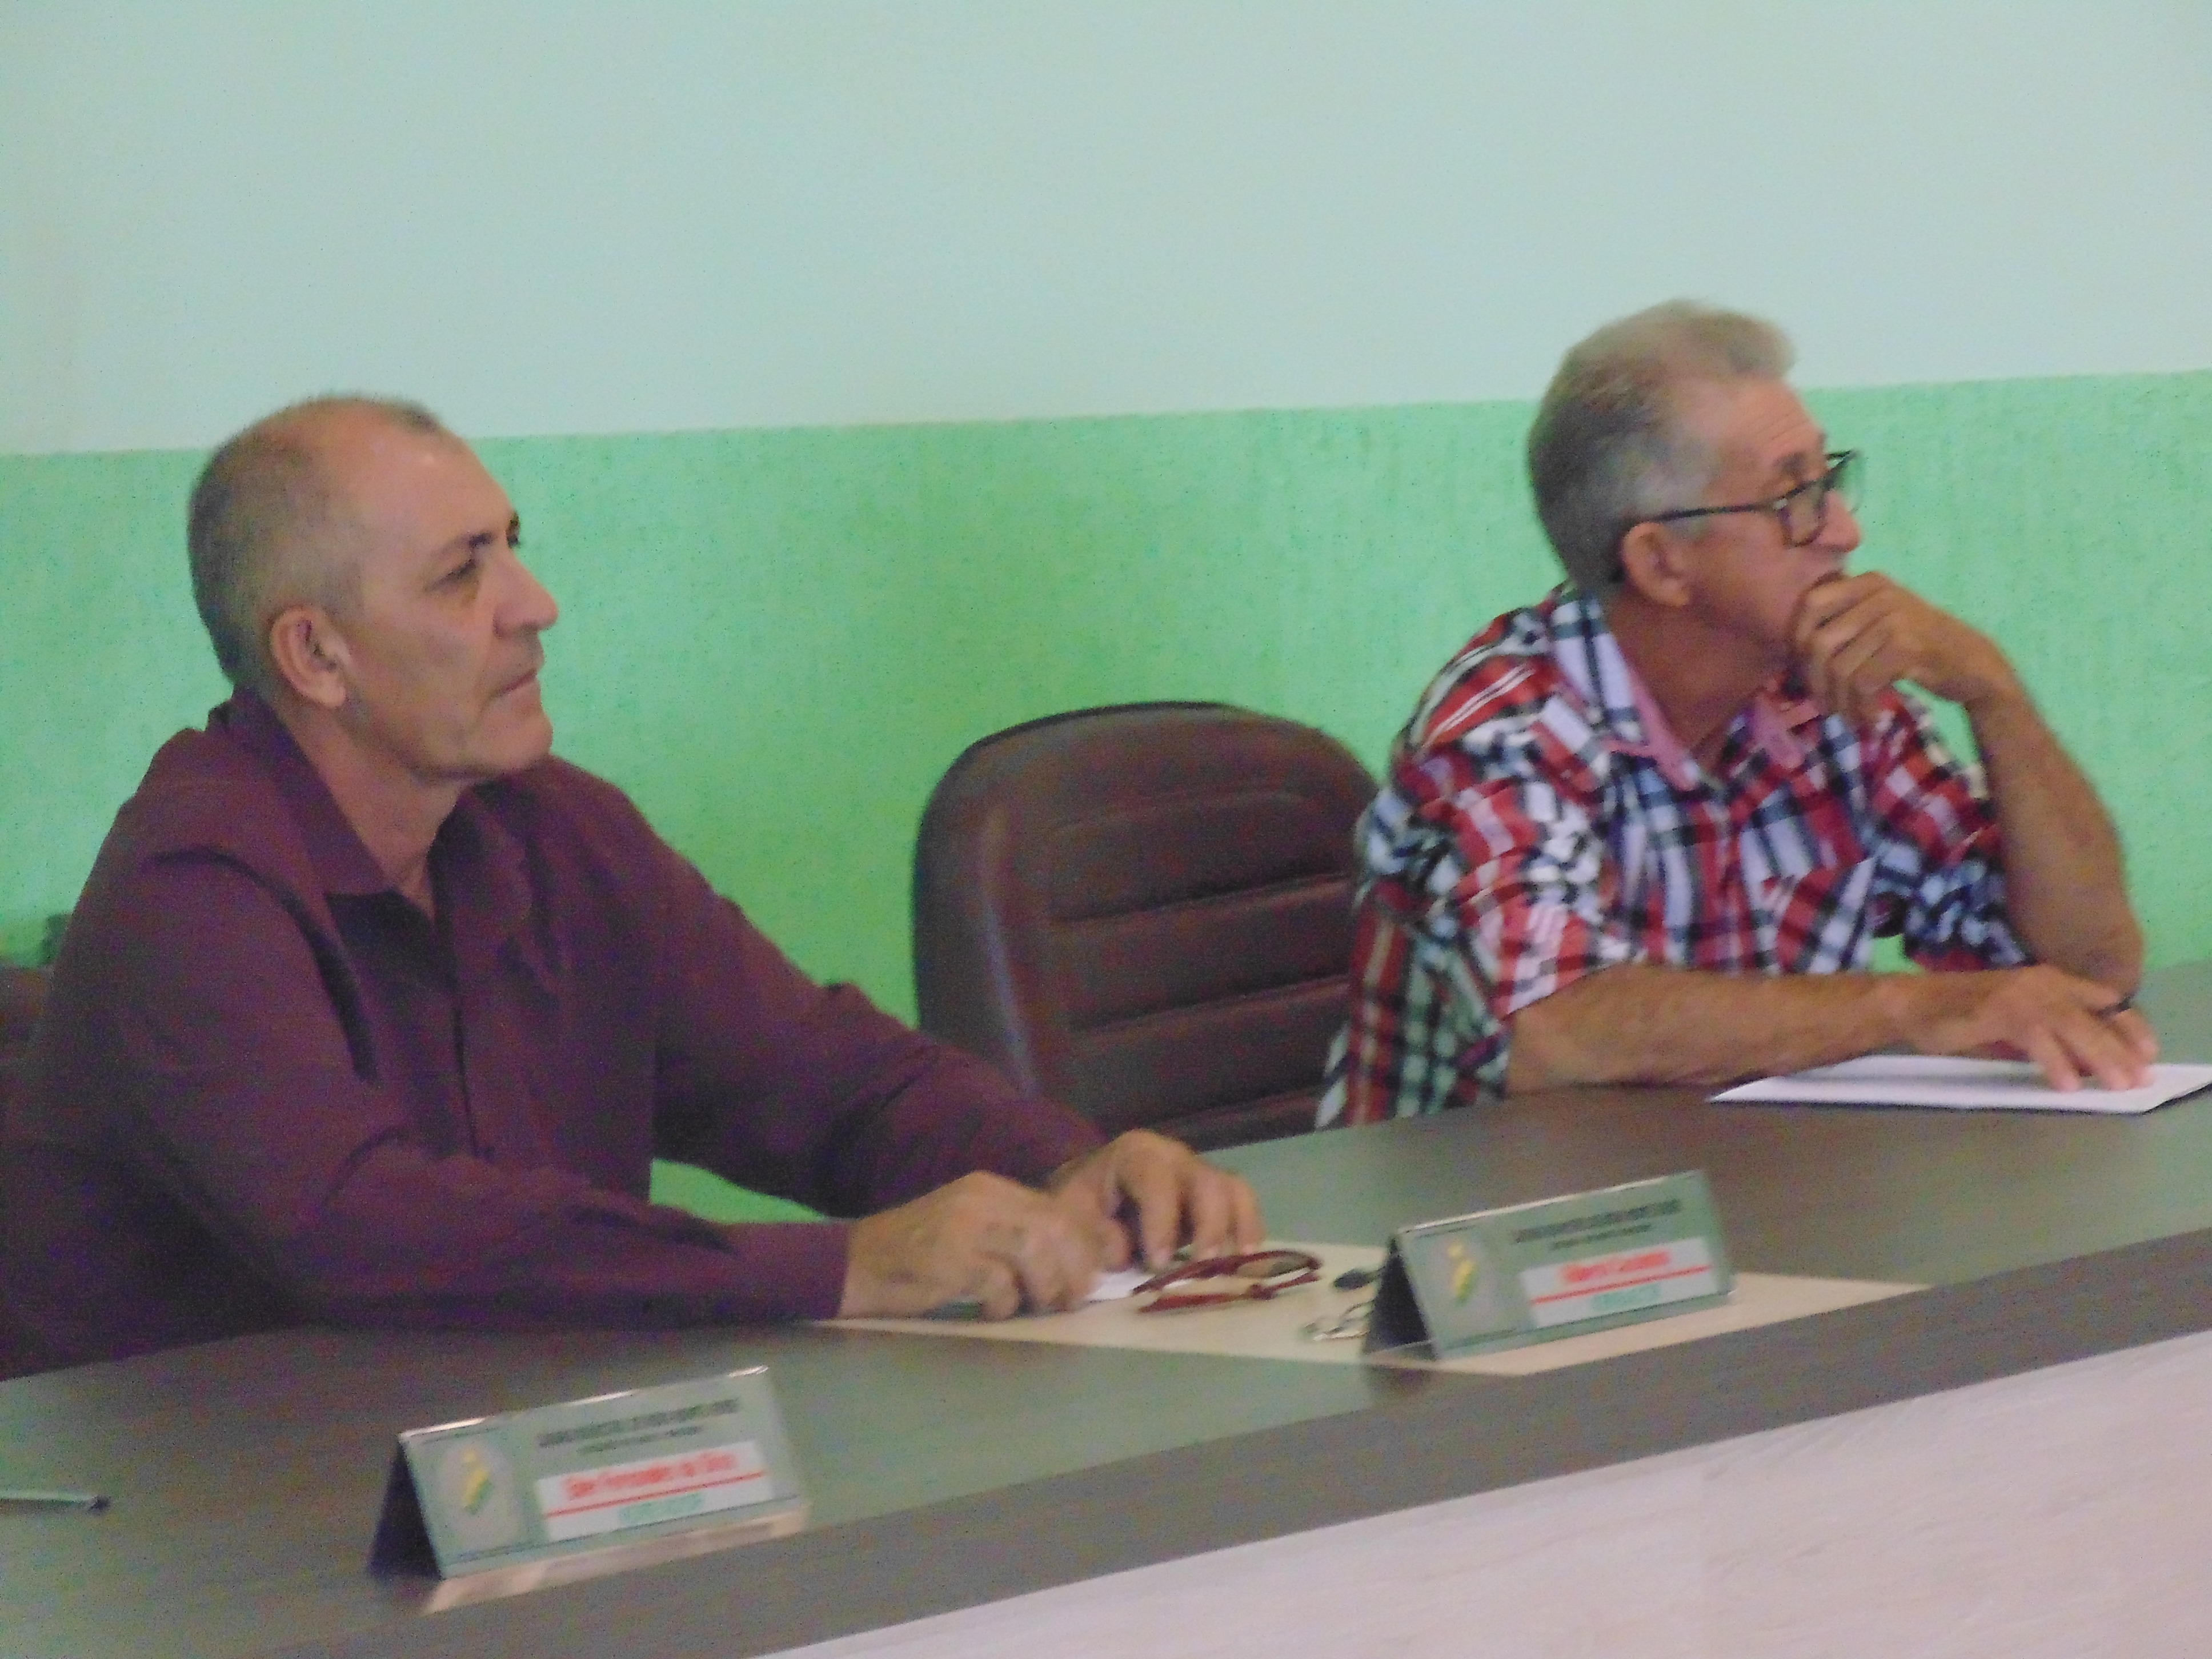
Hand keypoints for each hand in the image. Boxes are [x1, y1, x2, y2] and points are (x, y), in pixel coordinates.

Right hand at [839, 1171, 1118, 1318]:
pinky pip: (997, 1281)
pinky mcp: (946, 1258)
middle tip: (1071, 1299)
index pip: (1057, 1208)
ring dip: (1046, 1284)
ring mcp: (962, 1225)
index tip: (1088, 1276)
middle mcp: (980, 1198)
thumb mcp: (971, 1233)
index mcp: (990, 1189)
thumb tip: (1074, 1265)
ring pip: (1034, 1247)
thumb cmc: (917, 1258)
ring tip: (1038, 1306)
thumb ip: (1014, 1237)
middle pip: (1054, 1223)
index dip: (1083, 1244)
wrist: (853, 1265)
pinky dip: (1005, 1303)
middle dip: (1074, 1266)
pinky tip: (992, 1312)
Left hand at [1048, 1130, 1264, 1271]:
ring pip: (1232, 1189)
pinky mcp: (1213, 1195)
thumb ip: (1091, 1236)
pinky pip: (1241, 1203)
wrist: (1088, 1201)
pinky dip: (1248, 1230)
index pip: (1155, 1180)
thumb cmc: (1081, 1208)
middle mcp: (1173, 1157)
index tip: (1158, 1263)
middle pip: (1205, 1182)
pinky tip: (1246, 1261)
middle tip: (1202, 1265)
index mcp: (1135, 1155)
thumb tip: (1124, 1254)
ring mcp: (1197, 1173)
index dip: (1161, 1221)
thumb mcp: (1072, 1218)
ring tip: (1236, 1263)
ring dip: (1237, 1227)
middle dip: (1209, 1225)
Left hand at [1791, 574, 2019, 724]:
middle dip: (1814, 681)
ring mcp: (1894, 619)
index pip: (1811, 604)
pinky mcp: (1907, 647)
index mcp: (1868, 583)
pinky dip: (1861, 708)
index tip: (1802, 671)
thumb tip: (1791, 653)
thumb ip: (1843, 624)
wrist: (1975, 664)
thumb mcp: (1881, 621)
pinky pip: (1863, 684)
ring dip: (1839, 703)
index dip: (1797, 641)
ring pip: (1840, 669)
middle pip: (1819, 642)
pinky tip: (1870, 719)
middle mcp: (1880, 594)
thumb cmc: (1919, 649)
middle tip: (1824, 705)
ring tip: (1849, 717)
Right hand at [1892, 965, 2157, 1090]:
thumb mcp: (2014, 1023)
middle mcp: (2041, 981)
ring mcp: (2020, 994)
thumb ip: (2048, 1037)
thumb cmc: (1959, 1016)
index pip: (2103, 1000)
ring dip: (2098, 1058)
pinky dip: (2055, 1062)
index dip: (2129, 1026)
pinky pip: (2038, 1038)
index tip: (2147, 1053)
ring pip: (2073, 1026)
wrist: (1910, 1004)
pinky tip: (2068, 1084)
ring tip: (2115, 1085)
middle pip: (2095, 1017)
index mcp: (2048, 980)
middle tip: (2139, 1080)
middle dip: (2121, 1050)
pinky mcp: (2000, 1010)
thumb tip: (2083, 1064)